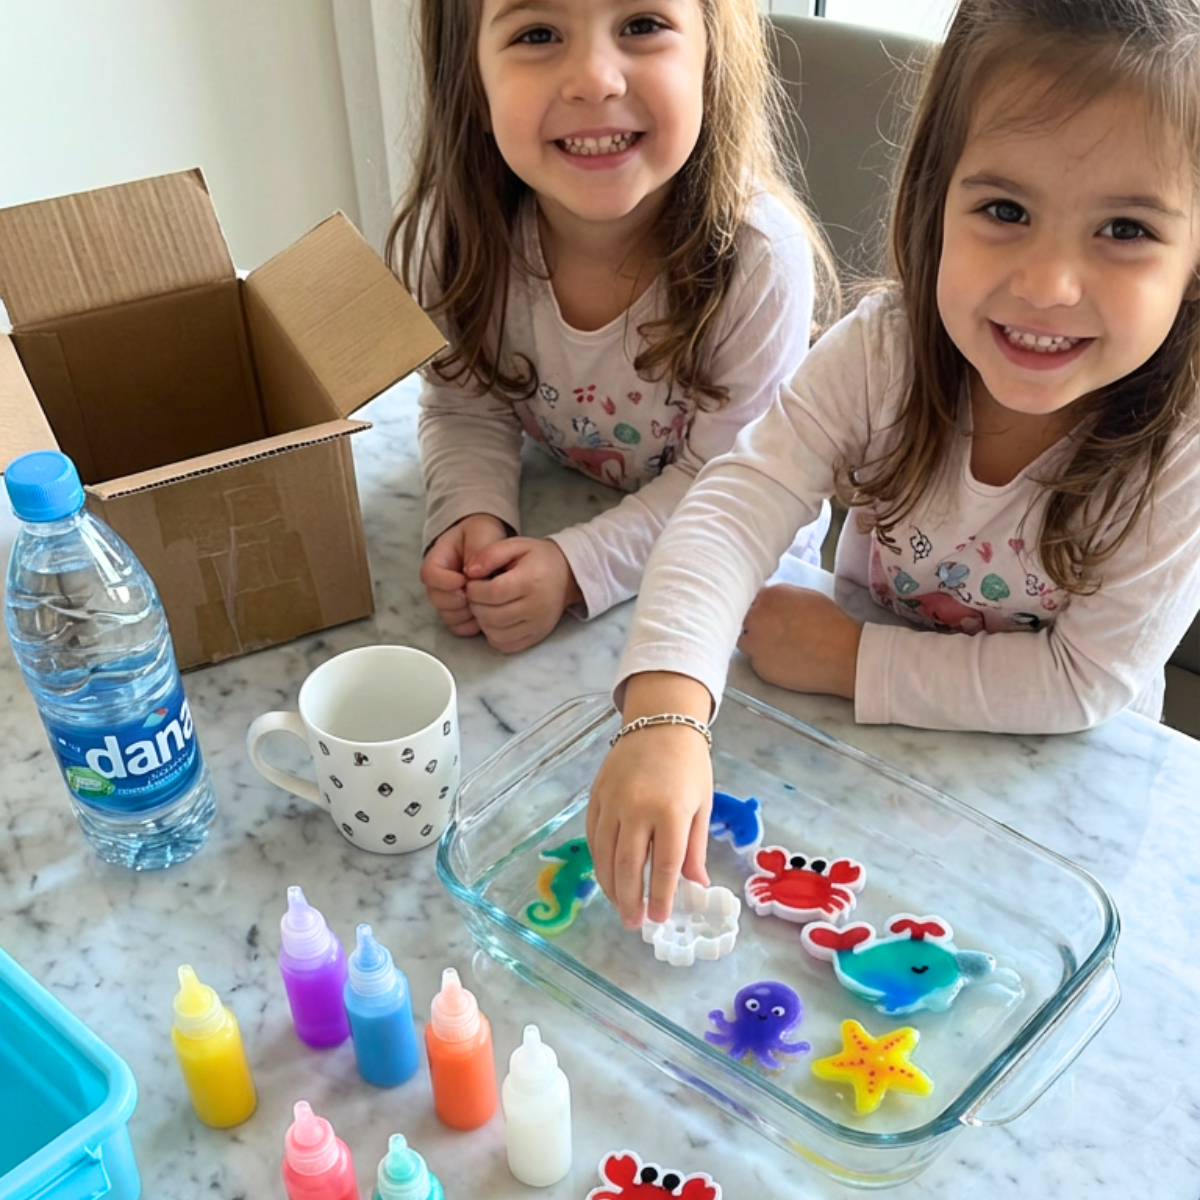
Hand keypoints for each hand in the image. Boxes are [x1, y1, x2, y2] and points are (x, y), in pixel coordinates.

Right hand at [419, 514, 508, 636]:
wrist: (489, 543)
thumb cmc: (482, 536)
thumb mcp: (481, 534)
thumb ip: (477, 551)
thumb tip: (473, 575)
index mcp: (437, 559)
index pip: (429, 575)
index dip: (445, 581)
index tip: (464, 579)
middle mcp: (438, 583)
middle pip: (436, 599)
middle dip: (458, 599)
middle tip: (477, 593)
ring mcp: (447, 599)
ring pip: (447, 616)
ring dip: (466, 612)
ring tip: (484, 601)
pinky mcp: (459, 613)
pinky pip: (458, 627)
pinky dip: (471, 624)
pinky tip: (485, 612)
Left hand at [463, 537, 581, 653]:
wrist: (567, 576)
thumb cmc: (539, 558)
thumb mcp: (516, 544)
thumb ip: (490, 554)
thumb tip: (468, 572)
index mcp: (530, 581)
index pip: (493, 593)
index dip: (474, 589)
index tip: (472, 582)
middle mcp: (536, 607)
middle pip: (491, 615)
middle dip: (475, 605)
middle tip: (476, 595)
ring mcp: (537, 625)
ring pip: (495, 634)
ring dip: (482, 621)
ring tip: (485, 606)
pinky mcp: (536, 637)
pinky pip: (506, 645)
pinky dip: (493, 635)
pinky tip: (495, 621)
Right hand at [586, 672, 713, 928]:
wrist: (660, 722)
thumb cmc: (689, 765)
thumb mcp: (701, 805)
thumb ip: (695, 848)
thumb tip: (696, 886)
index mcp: (670, 810)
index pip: (664, 864)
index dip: (661, 896)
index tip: (659, 919)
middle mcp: (637, 808)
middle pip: (627, 865)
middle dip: (630, 900)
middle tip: (633, 924)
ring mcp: (612, 801)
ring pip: (604, 855)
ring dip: (610, 886)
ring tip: (620, 907)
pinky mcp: (596, 796)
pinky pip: (593, 836)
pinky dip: (598, 861)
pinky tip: (605, 877)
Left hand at [737, 584, 861, 697]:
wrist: (844, 656)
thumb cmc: (831, 623)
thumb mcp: (805, 596)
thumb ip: (779, 595)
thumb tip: (768, 599)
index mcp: (768, 596)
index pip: (747, 594)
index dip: (755, 603)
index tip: (761, 608)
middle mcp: (755, 619)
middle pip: (740, 617)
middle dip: (750, 621)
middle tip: (767, 627)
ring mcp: (755, 645)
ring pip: (743, 640)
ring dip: (753, 640)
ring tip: (775, 643)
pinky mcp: (760, 668)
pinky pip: (755, 661)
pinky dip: (764, 659)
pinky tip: (782, 659)